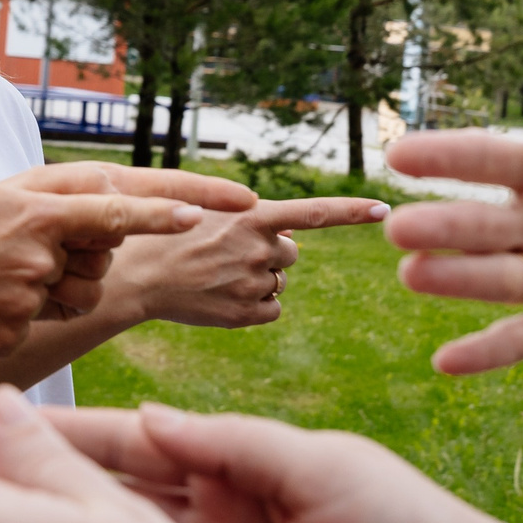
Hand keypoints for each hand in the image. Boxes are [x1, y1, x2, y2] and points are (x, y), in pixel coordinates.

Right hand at [0, 164, 254, 356]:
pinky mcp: (17, 331)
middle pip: (105, 259)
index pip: (124, 202)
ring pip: (80, 297)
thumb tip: (115, 222)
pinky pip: (46, 326)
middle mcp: (41, 245)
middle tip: (21, 250)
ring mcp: (29, 291)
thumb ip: (60, 208)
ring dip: (53, 290)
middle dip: (82, 258)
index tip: (235, 202)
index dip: (180, 205)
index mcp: (38, 203)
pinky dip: (20, 318)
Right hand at [114, 193, 390, 328]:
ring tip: (216, 276)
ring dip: (259, 280)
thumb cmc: (171, 238)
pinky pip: (271, 311)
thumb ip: (255, 218)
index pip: (316, 212)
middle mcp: (260, 248)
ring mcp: (255, 284)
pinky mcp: (247, 315)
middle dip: (270, 254)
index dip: (353, 210)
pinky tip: (221, 297)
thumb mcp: (210, 213)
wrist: (137, 279)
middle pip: (291, 254)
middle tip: (227, 255)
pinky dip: (254, 306)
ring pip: (279, 284)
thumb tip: (295, 233)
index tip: (385, 207)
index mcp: (253, 216)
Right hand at [384, 86, 522, 374]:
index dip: (446, 156)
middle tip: (398, 228)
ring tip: (413, 274)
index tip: (399, 154)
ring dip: (452, 278)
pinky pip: (516, 339)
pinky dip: (482, 352)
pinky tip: (446, 362)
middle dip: (440, 226)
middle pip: (477, 225)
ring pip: (490, 277)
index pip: (488, 160)